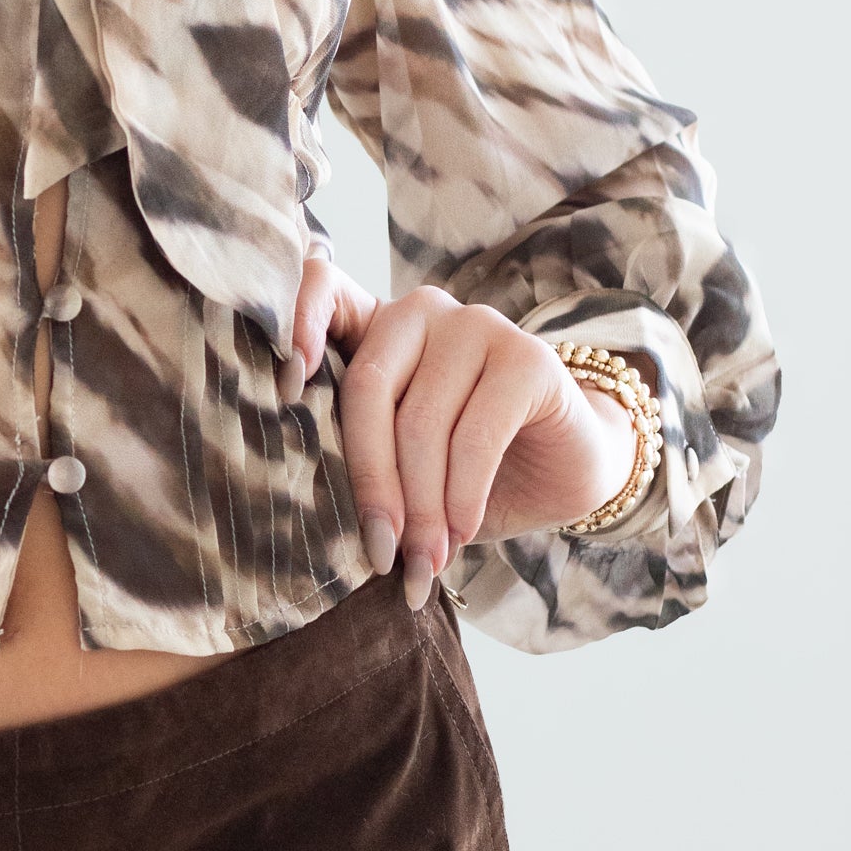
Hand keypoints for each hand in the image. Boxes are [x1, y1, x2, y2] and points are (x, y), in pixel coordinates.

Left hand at [284, 259, 645, 605]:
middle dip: (370, 481)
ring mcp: (477, 326)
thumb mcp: (401, 465)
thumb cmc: (466, 470)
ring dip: (420, 507)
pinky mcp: (528, 359)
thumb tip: (307, 523)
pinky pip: (476, 436)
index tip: (284, 391)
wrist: (566, 469)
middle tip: (377, 551)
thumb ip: (357, 465)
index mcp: (374, 326)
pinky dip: (462, 496)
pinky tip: (460, 532)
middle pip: (368, 388)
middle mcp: (420, 312)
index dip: (296, 325)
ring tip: (422, 561)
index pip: (321, 288)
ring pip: (421, 421)